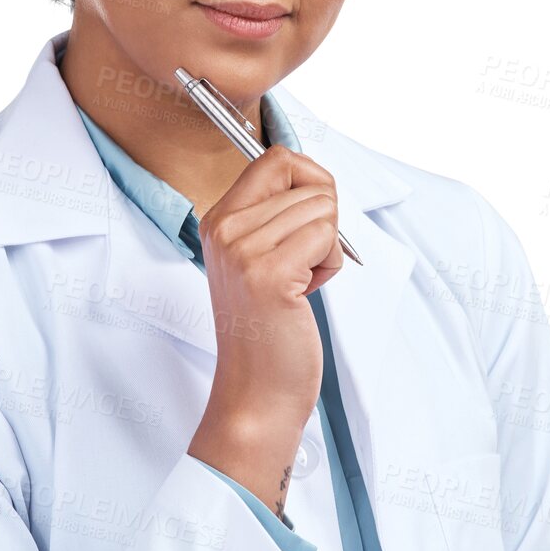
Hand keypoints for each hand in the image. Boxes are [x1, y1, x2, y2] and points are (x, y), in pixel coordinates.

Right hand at [197, 144, 345, 429]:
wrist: (256, 393)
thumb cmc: (268, 331)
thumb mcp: (260, 260)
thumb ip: (277, 217)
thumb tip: (319, 180)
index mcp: (219, 220)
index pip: (275, 157)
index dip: (312, 180)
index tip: (314, 218)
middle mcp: (225, 229)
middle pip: (308, 181)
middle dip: (324, 223)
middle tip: (301, 266)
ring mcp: (243, 251)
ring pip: (323, 209)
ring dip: (327, 248)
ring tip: (300, 284)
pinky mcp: (268, 274)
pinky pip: (326, 237)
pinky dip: (330, 265)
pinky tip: (306, 294)